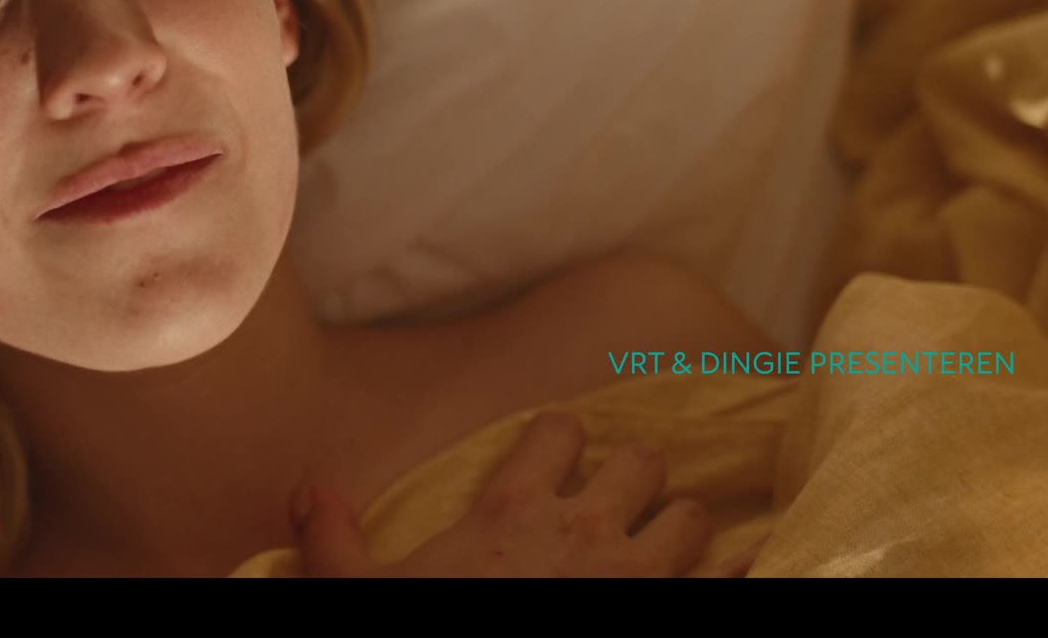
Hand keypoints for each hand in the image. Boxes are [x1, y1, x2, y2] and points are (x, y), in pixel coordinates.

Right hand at [291, 411, 750, 576]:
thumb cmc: (423, 632)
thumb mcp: (359, 593)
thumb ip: (333, 538)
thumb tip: (307, 485)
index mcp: (512, 512)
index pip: (557, 431)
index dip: (559, 440)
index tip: (555, 458)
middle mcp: (585, 528)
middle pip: (641, 462)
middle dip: (636, 481)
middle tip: (618, 510)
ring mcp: (638, 574)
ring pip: (693, 515)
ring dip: (683, 529)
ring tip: (667, 550)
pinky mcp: (670, 608)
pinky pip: (737, 574)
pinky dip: (740, 574)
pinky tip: (738, 576)